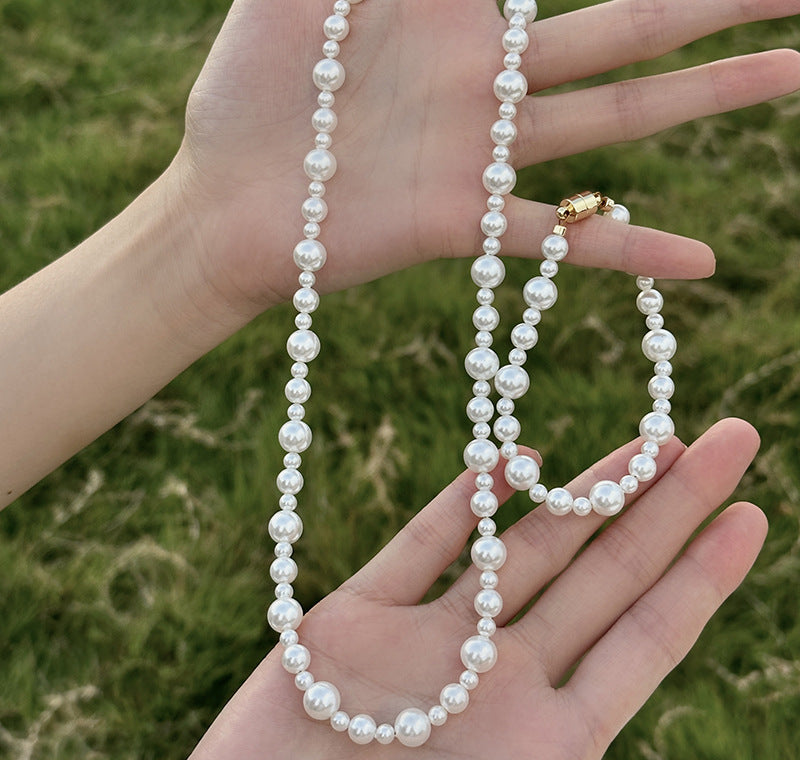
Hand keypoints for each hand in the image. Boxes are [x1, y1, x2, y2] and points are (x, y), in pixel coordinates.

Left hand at [175, 0, 799, 313]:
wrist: (223, 208)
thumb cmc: (241, 97)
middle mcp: (481, 73)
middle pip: (619, 27)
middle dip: (711, 2)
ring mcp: (481, 152)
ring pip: (615, 121)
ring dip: (705, 100)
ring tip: (789, 74)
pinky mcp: (463, 223)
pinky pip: (559, 239)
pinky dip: (625, 250)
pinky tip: (700, 264)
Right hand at [188, 419, 762, 758]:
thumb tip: (607, 748)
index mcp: (546, 739)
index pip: (642, 640)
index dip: (700, 579)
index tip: (752, 514)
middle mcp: (496, 678)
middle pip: (600, 575)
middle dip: (666, 506)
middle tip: (729, 438)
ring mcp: (425, 641)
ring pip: (520, 547)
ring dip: (582, 490)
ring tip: (647, 437)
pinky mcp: (351, 619)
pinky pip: (417, 546)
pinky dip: (462, 503)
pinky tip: (510, 459)